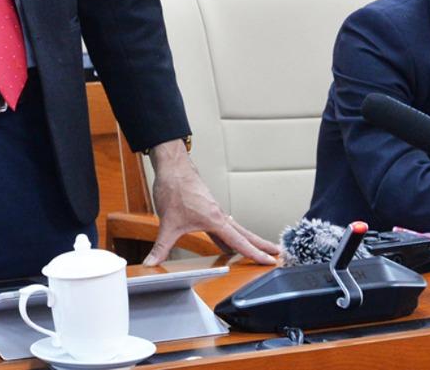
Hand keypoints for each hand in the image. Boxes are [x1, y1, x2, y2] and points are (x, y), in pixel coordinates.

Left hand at [143, 141, 277, 265]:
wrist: (172, 166)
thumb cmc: (174, 188)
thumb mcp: (168, 222)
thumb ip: (161, 246)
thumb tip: (152, 262)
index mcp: (215, 220)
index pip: (240, 242)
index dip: (255, 254)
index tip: (270, 261)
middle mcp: (219, 216)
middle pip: (245, 234)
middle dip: (261, 244)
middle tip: (277, 253)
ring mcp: (214, 211)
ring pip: (236, 229)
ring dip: (247, 239)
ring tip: (258, 249)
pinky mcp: (207, 208)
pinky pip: (224, 225)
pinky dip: (231, 234)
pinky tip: (226, 241)